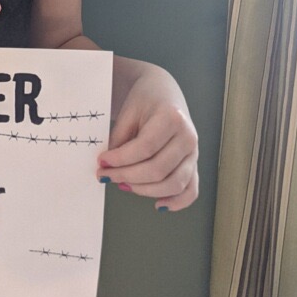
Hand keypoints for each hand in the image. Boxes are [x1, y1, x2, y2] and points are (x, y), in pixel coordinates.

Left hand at [98, 64, 198, 211]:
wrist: (163, 91)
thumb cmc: (144, 99)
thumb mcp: (128, 111)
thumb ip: (120, 138)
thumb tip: (109, 167)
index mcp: (172, 118)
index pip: (145, 148)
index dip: (121, 159)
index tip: (102, 162)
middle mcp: (188, 137)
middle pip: (158, 169)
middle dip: (127, 176)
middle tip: (106, 175)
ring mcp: (194, 153)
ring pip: (174, 183)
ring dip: (145, 190)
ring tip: (123, 184)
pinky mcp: (194, 164)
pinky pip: (191, 190)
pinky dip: (177, 202)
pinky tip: (158, 205)